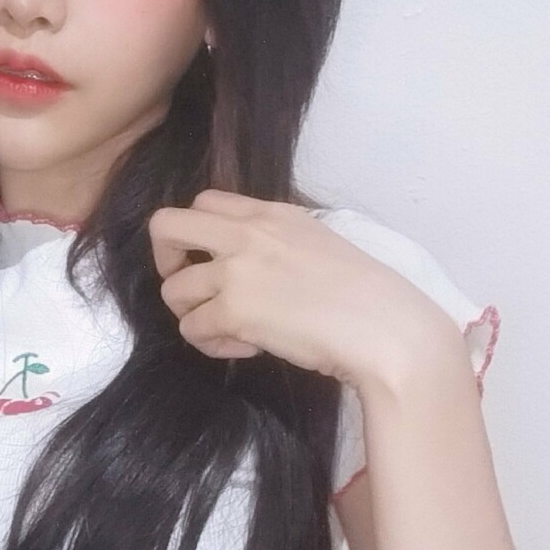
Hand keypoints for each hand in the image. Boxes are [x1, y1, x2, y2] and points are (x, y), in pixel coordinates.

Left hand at [148, 189, 456, 389]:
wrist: (384, 328)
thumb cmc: (366, 296)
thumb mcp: (318, 245)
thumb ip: (277, 245)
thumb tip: (251, 271)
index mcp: (271, 214)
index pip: (205, 202)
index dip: (197, 236)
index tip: (212, 263)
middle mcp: (247, 234)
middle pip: (165, 227)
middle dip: (165, 260)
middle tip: (191, 290)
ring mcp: (236, 271)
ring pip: (173, 290)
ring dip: (193, 315)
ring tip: (230, 331)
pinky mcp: (232, 311)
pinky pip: (192, 330)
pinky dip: (213, 344)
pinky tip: (247, 347)